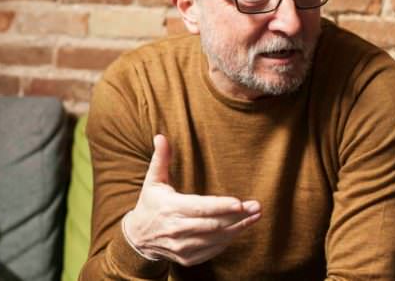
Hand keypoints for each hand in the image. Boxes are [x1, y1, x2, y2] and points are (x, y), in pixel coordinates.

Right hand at [123, 134, 260, 265]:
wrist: (138, 237)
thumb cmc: (150, 203)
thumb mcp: (153, 180)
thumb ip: (161, 159)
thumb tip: (160, 136)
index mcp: (169, 208)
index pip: (199, 208)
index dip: (220, 206)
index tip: (239, 203)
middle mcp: (176, 229)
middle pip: (213, 224)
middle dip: (237, 216)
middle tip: (257, 207)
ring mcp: (182, 246)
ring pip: (216, 238)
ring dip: (238, 228)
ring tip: (255, 216)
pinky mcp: (187, 258)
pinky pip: (213, 250)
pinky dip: (228, 240)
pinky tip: (240, 229)